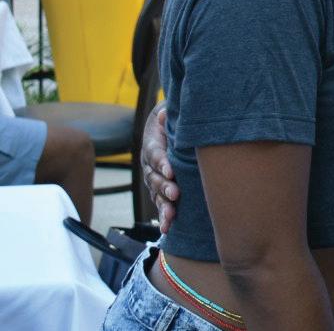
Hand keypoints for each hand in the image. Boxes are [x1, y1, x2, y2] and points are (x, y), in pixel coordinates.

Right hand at [141, 106, 178, 232]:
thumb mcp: (169, 113)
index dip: (162, 163)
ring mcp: (153, 178)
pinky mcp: (159, 189)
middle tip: (175, 194)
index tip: (171, 171)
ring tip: (170, 217)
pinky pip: (160, 202)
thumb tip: (164, 113)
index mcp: (152, 145)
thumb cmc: (171, 119)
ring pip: (155, 193)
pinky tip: (167, 228)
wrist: (162, 126)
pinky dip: (163, 215)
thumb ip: (168, 116)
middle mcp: (149, 164)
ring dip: (163, 205)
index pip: (155, 154)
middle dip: (164, 186)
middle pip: (154, 177)